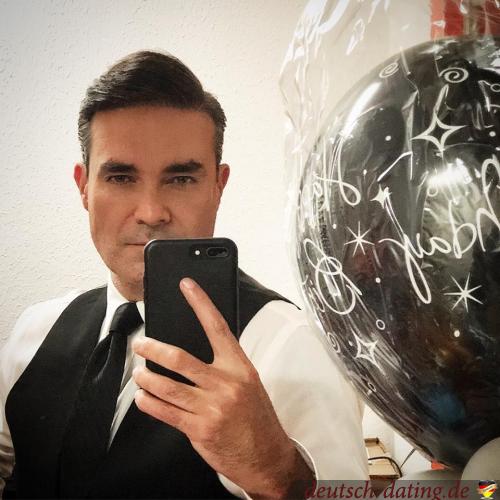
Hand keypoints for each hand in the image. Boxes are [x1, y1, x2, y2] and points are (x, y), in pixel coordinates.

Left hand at [132, 277, 312, 498]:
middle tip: (141, 343)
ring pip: (167, 386)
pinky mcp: (199, 429)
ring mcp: (211, 407)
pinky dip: (149, 402)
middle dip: (153, 348)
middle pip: (180, 358)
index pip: (217, 327)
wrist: (267, 456)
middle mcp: (225, 384)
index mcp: (240, 366)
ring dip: (146, 377)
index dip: (200, 303)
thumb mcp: (248, 383)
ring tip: (138, 372)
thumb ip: (224, 366)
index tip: (187, 286)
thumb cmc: (256, 417)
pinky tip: (143, 396)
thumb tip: (193, 351)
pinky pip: (166, 412)